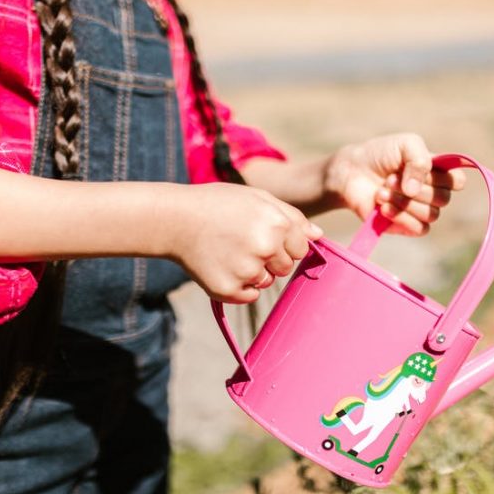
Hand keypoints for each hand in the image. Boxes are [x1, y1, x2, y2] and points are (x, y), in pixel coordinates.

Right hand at [170, 183, 322, 303]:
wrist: (175, 220)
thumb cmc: (219, 205)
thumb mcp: (257, 198)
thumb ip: (292, 216)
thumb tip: (318, 236)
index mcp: (278, 224)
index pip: (300, 247)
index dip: (283, 241)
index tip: (262, 233)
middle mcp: (266, 249)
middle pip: (285, 267)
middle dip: (269, 258)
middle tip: (241, 241)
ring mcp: (247, 271)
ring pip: (266, 281)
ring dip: (253, 272)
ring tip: (228, 251)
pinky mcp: (228, 290)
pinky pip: (248, 296)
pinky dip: (238, 286)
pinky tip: (221, 265)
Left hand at [324, 133, 465, 235]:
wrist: (351, 172)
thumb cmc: (379, 155)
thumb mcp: (404, 144)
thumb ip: (420, 159)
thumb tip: (415, 190)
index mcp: (436, 172)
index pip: (458, 182)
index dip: (446, 178)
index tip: (426, 168)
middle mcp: (431, 193)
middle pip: (443, 199)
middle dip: (417, 188)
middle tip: (390, 178)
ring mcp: (418, 210)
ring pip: (431, 215)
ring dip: (404, 202)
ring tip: (381, 191)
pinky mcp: (405, 226)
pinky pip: (419, 229)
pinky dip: (400, 217)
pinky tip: (382, 208)